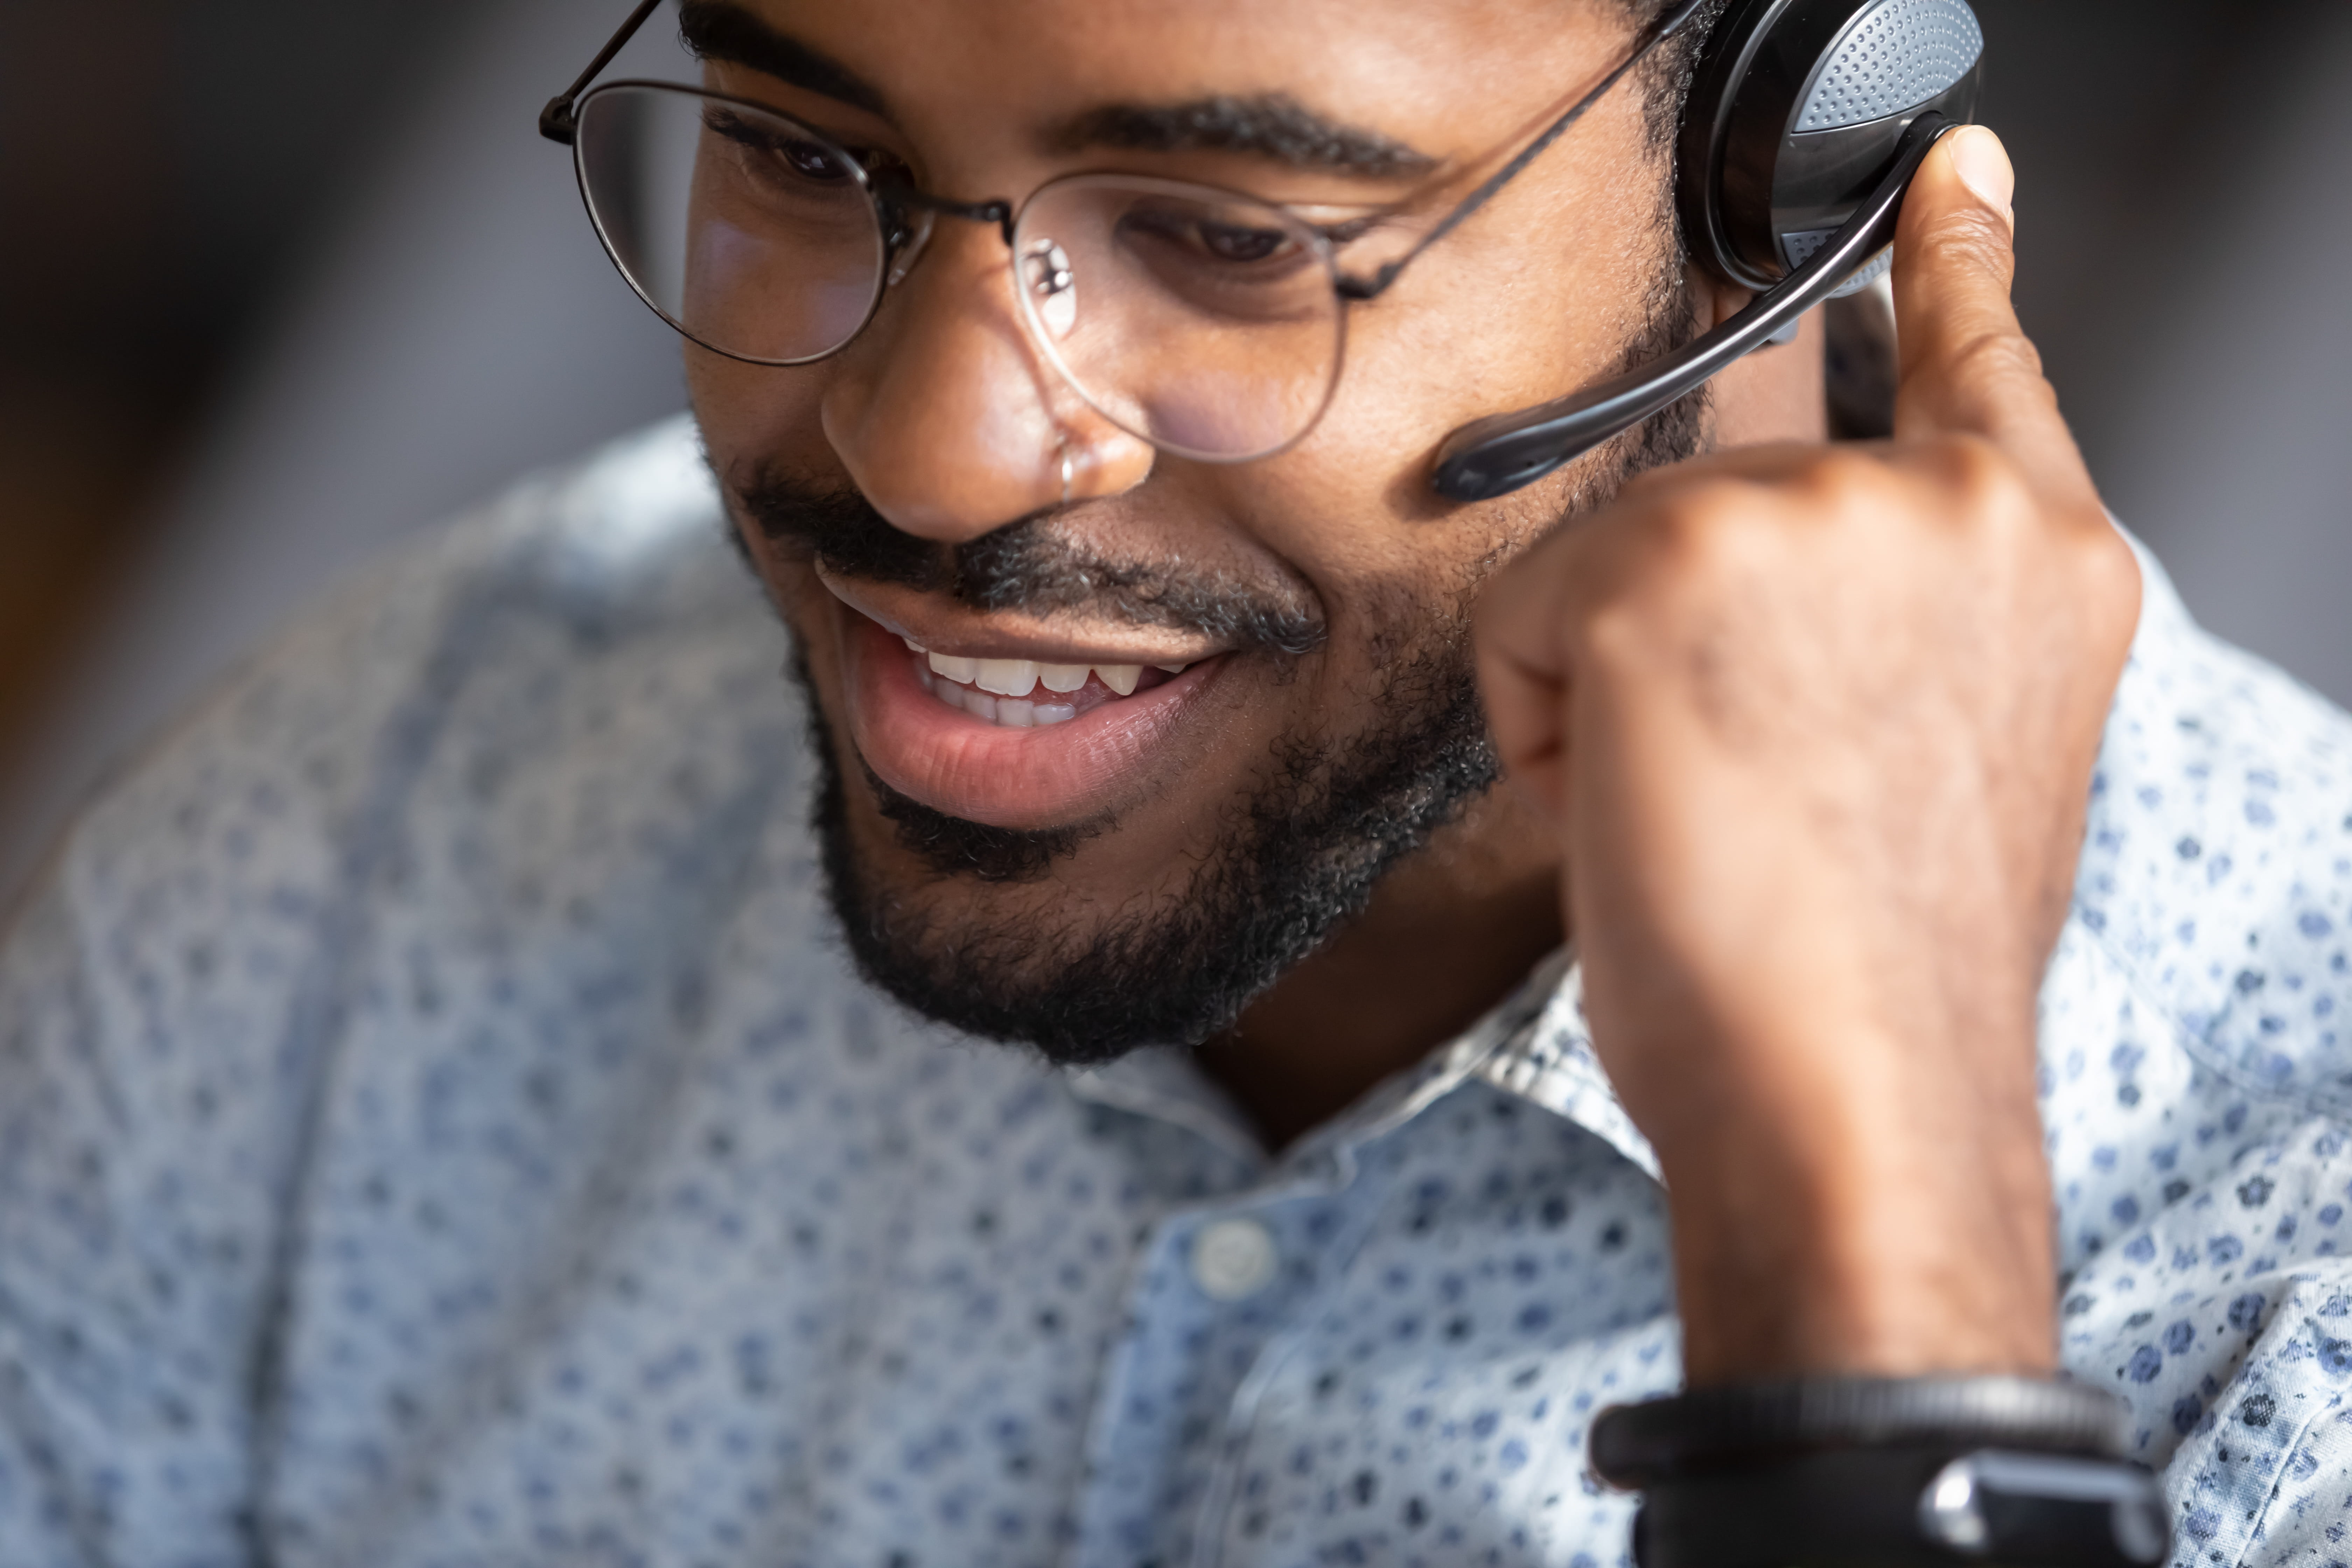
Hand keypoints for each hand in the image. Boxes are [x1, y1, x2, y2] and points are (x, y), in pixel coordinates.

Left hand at [1474, 127, 2139, 1383]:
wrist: (1850, 1087)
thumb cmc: (1872, 961)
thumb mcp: (1925, 751)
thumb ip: (1884, 622)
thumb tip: (1752, 588)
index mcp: (2035, 554)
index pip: (1987, 357)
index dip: (1957, 259)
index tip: (1949, 175)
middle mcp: (1942, 505)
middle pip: (1714, 495)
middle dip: (1678, 638)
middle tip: (1748, 786)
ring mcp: (1810, 515)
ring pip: (1606, 559)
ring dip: (1607, 689)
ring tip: (1700, 809)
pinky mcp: (1666, 562)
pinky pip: (1522, 619)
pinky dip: (1538, 726)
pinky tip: (1633, 805)